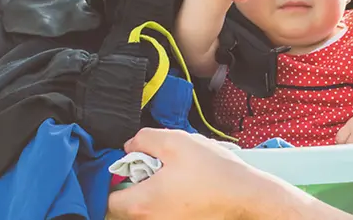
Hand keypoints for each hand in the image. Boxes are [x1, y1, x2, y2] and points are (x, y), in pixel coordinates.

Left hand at [107, 129, 266, 218]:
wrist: (245, 195)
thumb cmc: (213, 171)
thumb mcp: (175, 141)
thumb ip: (143, 139)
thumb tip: (130, 146)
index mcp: (141, 203)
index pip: (107, 199)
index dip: (115, 179)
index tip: (130, 165)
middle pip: (125, 206)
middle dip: (134, 185)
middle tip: (153, 167)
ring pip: (145, 209)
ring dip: (150, 192)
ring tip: (172, 176)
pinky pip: (161, 213)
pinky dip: (165, 201)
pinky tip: (184, 186)